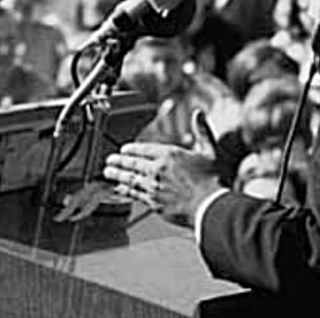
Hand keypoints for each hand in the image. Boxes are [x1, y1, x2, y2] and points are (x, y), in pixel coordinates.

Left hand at [104, 142, 220, 226]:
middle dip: (118, 161)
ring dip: (116, 175)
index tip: (124, 149)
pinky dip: (124, 190)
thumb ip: (202, 131)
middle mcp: (158, 169)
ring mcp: (153, 186)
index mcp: (170, 154)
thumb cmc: (211, 181)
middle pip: (132, 163)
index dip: (131, 149)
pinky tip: (119, 189)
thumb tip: (199, 115)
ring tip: (108, 172)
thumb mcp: (209, 151)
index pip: (143, 149)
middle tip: (110, 160)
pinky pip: (133, 194)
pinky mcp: (152, 202)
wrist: (209, 206)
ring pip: (129, 178)